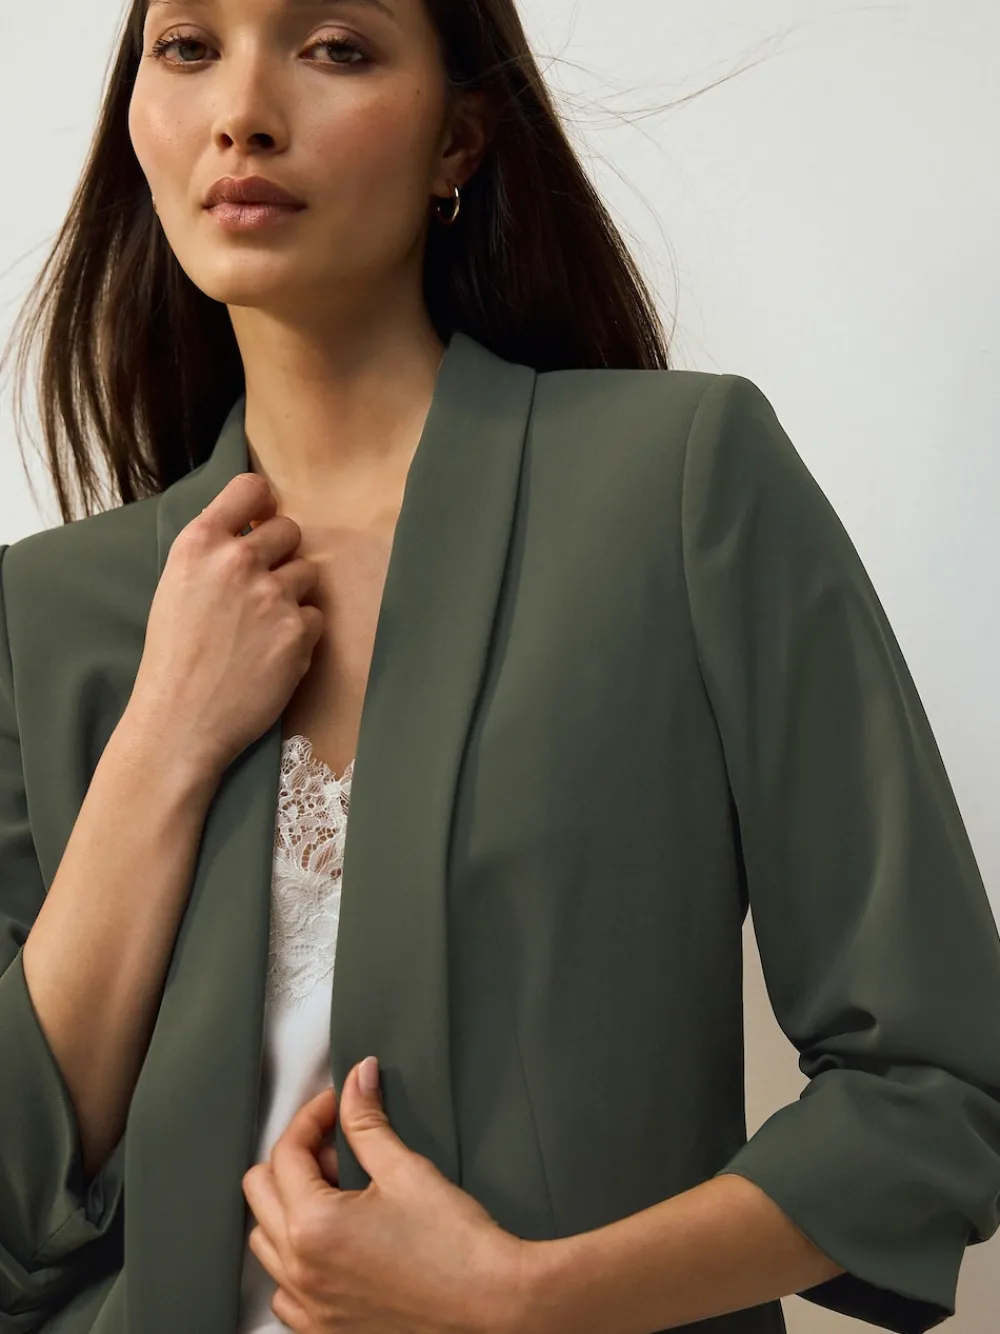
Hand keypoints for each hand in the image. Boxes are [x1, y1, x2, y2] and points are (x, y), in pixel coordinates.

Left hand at [242, 1055, 529, 1332]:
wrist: (493, 1307)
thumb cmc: (458, 1249)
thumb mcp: (406, 1169)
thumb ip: (367, 1121)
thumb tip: (357, 1081)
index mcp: (314, 1226)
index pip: (287, 1152)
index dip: (314, 1116)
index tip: (338, 1106)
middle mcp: (301, 1270)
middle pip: (261, 1192)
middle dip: (296, 1156)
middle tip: (337, 1144)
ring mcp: (311, 1307)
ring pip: (265, 1241)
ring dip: (290, 1207)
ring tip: (338, 1193)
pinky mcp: (325, 1330)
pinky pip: (284, 1290)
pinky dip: (297, 1260)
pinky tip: (334, 1244)